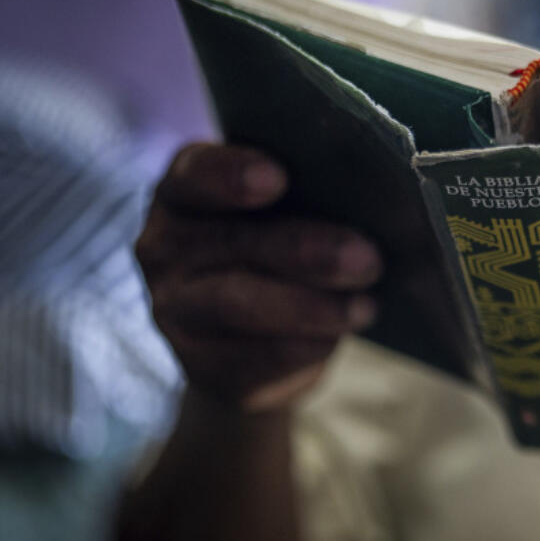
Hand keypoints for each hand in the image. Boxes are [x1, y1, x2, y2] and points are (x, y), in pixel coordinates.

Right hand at [136, 143, 382, 410]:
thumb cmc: (284, 251)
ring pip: (239, 303)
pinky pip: (252, 358)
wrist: (257, 342)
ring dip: (310, 306)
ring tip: (365, 307)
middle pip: (231, 241)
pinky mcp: (201, 367)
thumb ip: (309, 198)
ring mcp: (175, 310)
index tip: (278, 178)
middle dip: (305, 249)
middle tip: (367, 258)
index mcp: (184, 191)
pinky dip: (303, 346)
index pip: (194, 173)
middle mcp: (164, 247)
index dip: (231, 174)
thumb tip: (372, 202)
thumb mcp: (288, 214)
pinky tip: (337, 337)